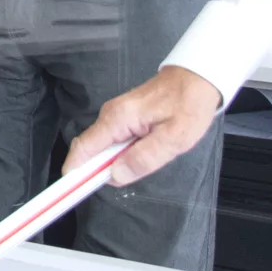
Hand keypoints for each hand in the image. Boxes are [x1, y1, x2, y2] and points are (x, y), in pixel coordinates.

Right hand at [67, 66, 225, 186]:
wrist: (198, 76)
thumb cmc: (189, 105)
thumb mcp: (175, 138)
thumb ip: (144, 158)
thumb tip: (114, 176)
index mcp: (117, 119)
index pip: (83, 149)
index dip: (75, 173)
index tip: (73, 193)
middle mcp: (109, 116)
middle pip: (91, 151)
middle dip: (100, 171)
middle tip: (131, 180)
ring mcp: (115, 116)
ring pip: (104, 148)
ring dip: (116, 163)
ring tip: (147, 163)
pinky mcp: (124, 117)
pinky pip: (114, 142)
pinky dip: (122, 155)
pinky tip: (146, 154)